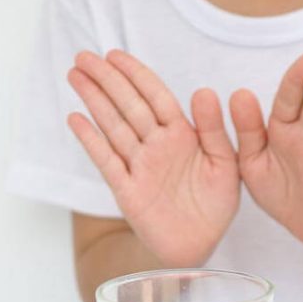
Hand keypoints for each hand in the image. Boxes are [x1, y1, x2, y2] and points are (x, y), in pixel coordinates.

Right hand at [67, 50, 239, 267]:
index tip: (115, 55)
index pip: (155, 96)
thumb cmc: (216, 205)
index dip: (135, 75)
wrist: (201, 245)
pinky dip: (91, 140)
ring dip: (94, 100)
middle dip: (107, 80)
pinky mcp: (127, 191)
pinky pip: (107, 161)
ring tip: (76, 75)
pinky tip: (76, 118)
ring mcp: (140, 166)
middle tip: (84, 56)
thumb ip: (215, 130)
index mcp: (182, 135)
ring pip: (113, 126)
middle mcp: (156, 146)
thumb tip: (203, 91)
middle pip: (128, 105)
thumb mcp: (227, 164)